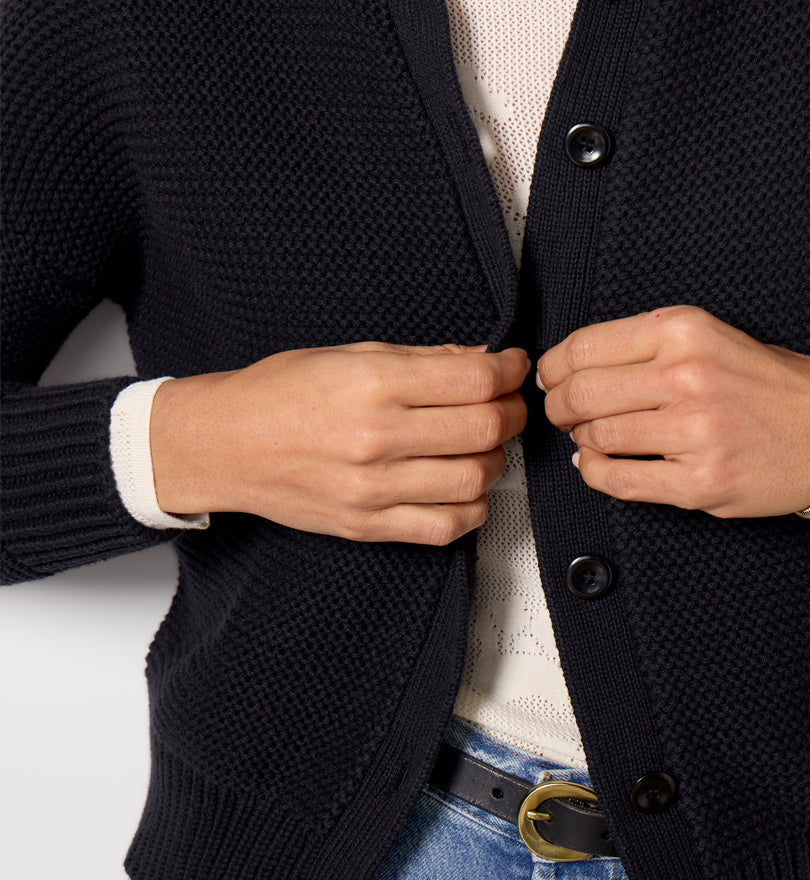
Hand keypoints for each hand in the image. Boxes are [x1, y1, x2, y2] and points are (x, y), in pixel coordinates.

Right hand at [150, 341, 528, 544]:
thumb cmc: (281, 392)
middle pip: (484, 429)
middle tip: (508, 403)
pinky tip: (464, 486)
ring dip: (495, 460)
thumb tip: (482, 361)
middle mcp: (376, 437)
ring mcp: (372, 488)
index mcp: (374, 383)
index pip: (474, 379)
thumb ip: (422, 359)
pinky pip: (445, 526)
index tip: (515, 367)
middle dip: (511, 413)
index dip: (510, 371)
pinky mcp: (366, 526)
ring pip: (475, 479)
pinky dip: (472, 507)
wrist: (225, 444)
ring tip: (483, 444)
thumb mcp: (350, 353)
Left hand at [538, 307, 809, 518]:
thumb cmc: (765, 382)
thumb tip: (569, 366)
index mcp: (683, 331)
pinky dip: (596, 473)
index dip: (554, 366)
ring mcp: (693, 433)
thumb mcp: (706, 335)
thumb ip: (642, 346)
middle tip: (562, 411)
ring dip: (582, 439)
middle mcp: (686, 377)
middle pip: (582, 393)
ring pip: (597, 436)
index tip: (551, 376)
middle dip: (559, 406)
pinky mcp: (699, 482)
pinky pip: (619, 480)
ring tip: (590, 436)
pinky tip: (598, 465)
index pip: (586, 347)